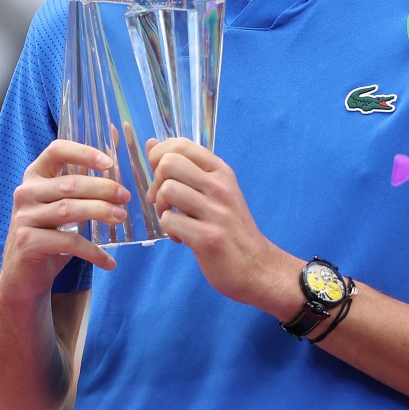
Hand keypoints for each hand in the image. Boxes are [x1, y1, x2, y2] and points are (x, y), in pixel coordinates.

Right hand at [0, 140, 124, 304]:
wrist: (23, 274)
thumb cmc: (49, 233)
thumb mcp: (63, 203)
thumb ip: (82, 178)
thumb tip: (114, 144)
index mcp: (35, 176)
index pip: (56, 151)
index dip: (84, 153)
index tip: (110, 163)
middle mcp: (26, 193)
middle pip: (70, 184)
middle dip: (103, 189)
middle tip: (126, 197)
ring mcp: (24, 218)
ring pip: (69, 209)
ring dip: (100, 212)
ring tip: (121, 217)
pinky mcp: (28, 242)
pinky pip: (68, 242)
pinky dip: (93, 252)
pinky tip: (109, 261)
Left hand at [145, 138, 296, 313]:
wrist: (256, 266)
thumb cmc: (231, 228)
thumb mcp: (215, 191)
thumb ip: (185, 169)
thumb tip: (151, 143)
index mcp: (221, 172)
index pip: (181, 145)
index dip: (159, 156)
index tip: (162, 176)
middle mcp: (220, 186)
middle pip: (168, 164)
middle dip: (156, 183)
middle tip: (166, 202)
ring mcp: (215, 211)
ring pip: (167, 190)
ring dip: (161, 208)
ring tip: (175, 220)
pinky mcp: (207, 237)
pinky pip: (169, 221)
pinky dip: (169, 230)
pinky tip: (182, 237)